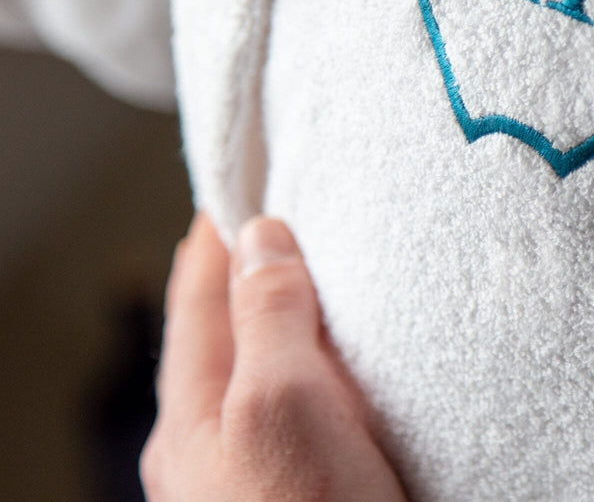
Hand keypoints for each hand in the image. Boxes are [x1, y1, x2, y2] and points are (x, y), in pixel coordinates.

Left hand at [141, 213, 407, 501]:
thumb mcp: (281, 400)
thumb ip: (268, 316)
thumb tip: (259, 236)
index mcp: (189, 424)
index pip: (194, 305)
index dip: (212, 243)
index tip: (230, 189)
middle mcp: (210, 451)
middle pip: (220, 340)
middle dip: (241, 280)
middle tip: (265, 226)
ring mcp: (251, 474)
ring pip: (259, 375)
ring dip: (280, 324)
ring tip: (304, 284)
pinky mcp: (303, 489)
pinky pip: (296, 407)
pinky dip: (310, 367)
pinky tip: (338, 370)